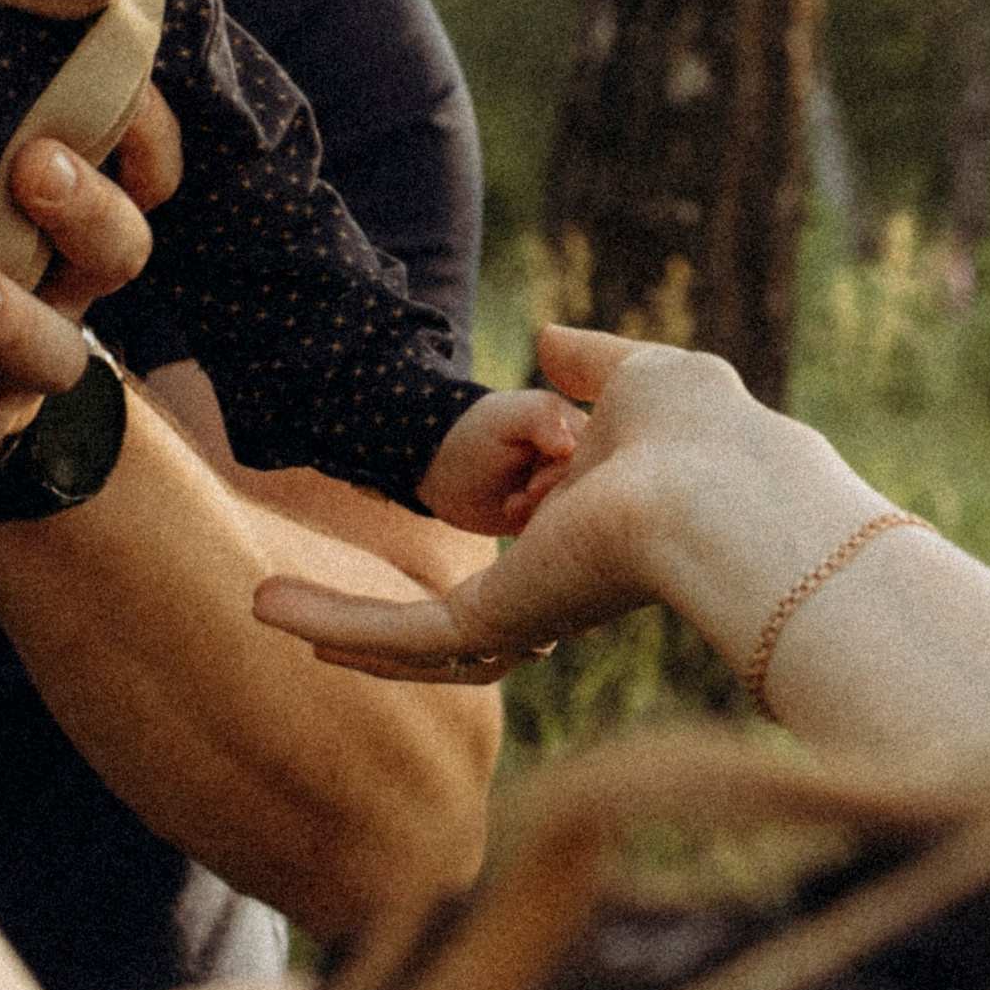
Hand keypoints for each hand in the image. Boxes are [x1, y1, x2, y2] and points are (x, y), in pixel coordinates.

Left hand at [0, 92, 178, 478]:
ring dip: (14, 320)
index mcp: (76, 204)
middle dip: (80, 209)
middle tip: (28, 166)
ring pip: (55, 356)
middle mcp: (71, 282)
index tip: (107, 92)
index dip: (140, 137)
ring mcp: (30, 362)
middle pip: (118, 250)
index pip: (145, 167)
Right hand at [253, 327, 807, 681]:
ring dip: (341, 630)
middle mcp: (559, 591)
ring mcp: (526, 617)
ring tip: (268, 611)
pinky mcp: (499, 625)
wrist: (720, 485)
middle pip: (464, 632)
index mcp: (597, 542)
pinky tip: (273, 609)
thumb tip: (546, 341)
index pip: (527, 566)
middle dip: (388, 632)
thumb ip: (589, 365)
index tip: (436, 544)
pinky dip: (339, 621)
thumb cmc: (702, 435)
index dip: (480, 557)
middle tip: (321, 630)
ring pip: (418, 648)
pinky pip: (405, 637)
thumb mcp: (633, 378)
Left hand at [418, 388, 585, 540]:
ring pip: (576, 515)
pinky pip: (561, 534)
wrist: (444, 470)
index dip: (567, 476)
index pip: (595, 459)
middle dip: (554, 500)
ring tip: (511, 505)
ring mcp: (566, 491)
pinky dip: (539, 531)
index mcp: (577, 430)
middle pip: (589, 491)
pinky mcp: (553, 517)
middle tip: (520, 498)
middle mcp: (579, 462)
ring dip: (543, 515)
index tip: (533, 486)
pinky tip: (512, 513)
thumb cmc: (478, 434)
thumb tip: (570, 446)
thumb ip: (540, 419)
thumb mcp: (506, 418)